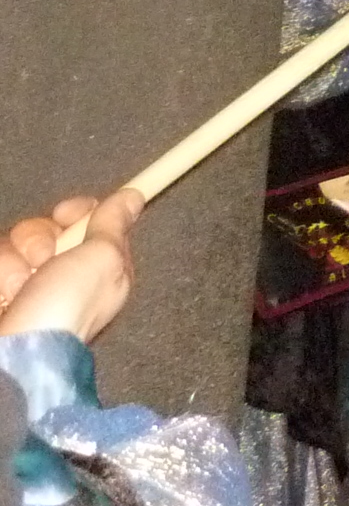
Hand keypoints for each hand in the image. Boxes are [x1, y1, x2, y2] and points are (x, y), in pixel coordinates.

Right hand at [0, 189, 140, 341]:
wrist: (19, 352)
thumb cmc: (68, 304)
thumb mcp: (102, 259)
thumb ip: (113, 224)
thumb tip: (135, 196)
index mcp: (99, 265)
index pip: (90, 220)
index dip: (78, 210)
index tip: (65, 214)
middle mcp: (65, 273)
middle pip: (46, 229)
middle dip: (38, 238)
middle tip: (43, 258)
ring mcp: (29, 285)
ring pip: (15, 245)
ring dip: (14, 261)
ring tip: (20, 286)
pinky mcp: (4, 293)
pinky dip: (0, 275)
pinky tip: (6, 296)